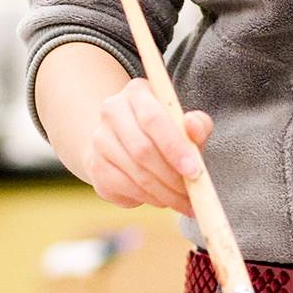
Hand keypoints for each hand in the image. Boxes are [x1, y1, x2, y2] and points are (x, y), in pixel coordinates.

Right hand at [81, 76, 213, 218]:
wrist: (124, 142)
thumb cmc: (163, 131)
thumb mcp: (184, 124)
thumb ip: (197, 124)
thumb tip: (193, 126)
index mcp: (136, 92)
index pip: (152, 118)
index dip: (174, 146)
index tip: (194, 171)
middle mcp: (112, 111)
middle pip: (142, 149)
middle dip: (172, 177)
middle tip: (192, 194)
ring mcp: (100, 139)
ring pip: (135, 173)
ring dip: (164, 192)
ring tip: (182, 200)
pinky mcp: (95, 166)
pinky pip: (125, 188)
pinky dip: (148, 198)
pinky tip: (162, 199)